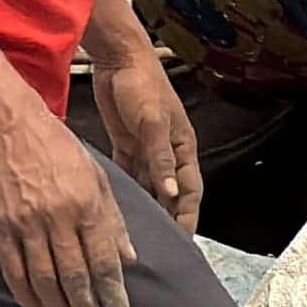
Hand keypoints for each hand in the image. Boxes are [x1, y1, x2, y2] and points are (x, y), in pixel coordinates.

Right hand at [0, 110, 136, 306]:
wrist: (10, 127)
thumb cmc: (60, 150)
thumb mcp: (98, 177)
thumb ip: (114, 220)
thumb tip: (129, 259)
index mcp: (87, 205)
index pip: (103, 260)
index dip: (112, 293)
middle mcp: (58, 218)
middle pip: (75, 276)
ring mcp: (26, 224)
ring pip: (45, 279)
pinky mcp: (2, 226)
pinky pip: (14, 269)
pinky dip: (25, 293)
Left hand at [93, 53, 202, 232]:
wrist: (119, 58)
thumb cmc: (144, 84)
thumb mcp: (153, 121)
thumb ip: (161, 157)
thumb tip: (170, 193)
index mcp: (182, 148)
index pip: (189, 192)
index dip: (187, 217)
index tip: (183, 241)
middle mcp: (167, 153)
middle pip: (169, 195)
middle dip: (166, 220)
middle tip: (156, 248)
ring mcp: (146, 150)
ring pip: (148, 188)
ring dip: (144, 208)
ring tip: (133, 235)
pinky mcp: (126, 144)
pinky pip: (129, 175)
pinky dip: (126, 191)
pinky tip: (116, 208)